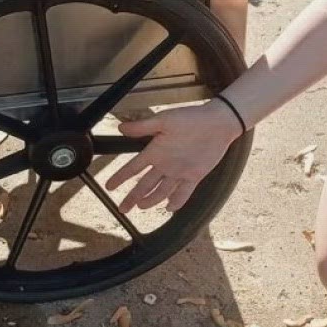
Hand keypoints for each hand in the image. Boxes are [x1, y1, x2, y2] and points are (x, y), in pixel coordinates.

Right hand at [102, 101, 243, 211]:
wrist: (217, 123)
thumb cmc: (190, 118)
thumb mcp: (163, 120)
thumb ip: (142, 127)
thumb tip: (121, 128)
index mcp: (155, 151)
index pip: (133, 168)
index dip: (120, 177)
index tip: (109, 187)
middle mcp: (164, 164)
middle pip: (144, 184)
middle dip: (133, 197)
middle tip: (122, 208)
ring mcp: (179, 171)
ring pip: (161, 191)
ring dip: (151, 200)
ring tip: (141, 207)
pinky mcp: (194, 176)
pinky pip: (183, 193)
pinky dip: (176, 201)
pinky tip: (169, 208)